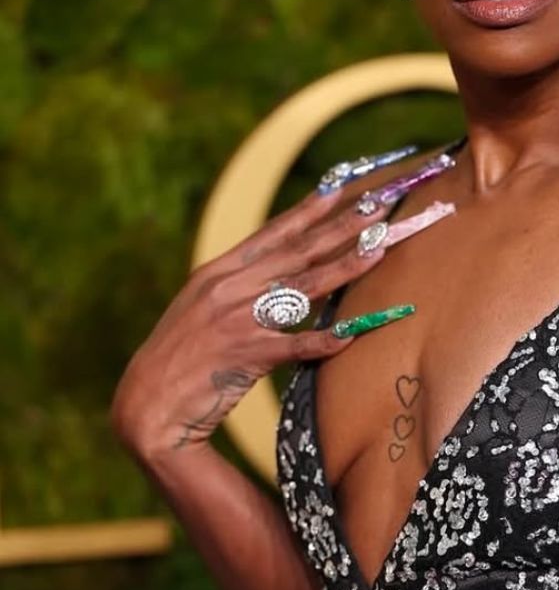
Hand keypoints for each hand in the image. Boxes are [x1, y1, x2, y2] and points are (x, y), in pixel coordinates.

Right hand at [110, 166, 422, 460]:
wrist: (147, 404)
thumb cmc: (180, 359)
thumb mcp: (202, 310)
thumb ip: (238, 289)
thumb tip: (282, 276)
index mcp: (218, 272)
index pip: (273, 233)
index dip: (311, 209)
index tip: (342, 186)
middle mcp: (228, 288)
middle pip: (297, 251)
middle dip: (341, 226)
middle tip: (378, 206)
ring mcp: (237, 320)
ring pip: (303, 288)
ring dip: (345, 267)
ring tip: (379, 249)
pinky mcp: (245, 356)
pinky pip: (295, 345)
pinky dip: (324, 339)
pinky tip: (351, 332)